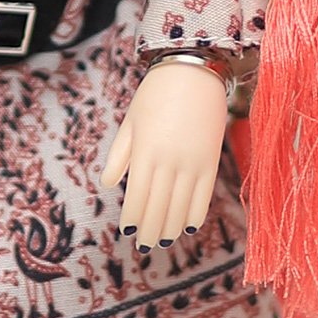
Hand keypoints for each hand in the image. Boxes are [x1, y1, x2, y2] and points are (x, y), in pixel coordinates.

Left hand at [99, 61, 227, 250]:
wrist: (193, 71)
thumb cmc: (155, 93)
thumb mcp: (131, 120)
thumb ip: (120, 154)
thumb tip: (107, 183)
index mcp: (145, 152)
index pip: (137, 197)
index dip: (132, 218)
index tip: (127, 231)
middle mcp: (168, 162)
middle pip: (158, 207)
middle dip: (149, 230)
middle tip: (144, 246)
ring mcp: (192, 163)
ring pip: (180, 207)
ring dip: (170, 227)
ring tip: (162, 240)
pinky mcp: (210, 161)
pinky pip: (203, 197)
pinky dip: (194, 214)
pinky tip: (187, 226)